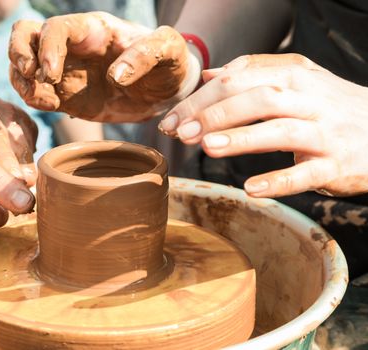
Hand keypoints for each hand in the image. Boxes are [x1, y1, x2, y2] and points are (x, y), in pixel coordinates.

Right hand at [8, 12, 198, 121]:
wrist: (165, 92)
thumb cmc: (168, 64)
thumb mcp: (168, 51)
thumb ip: (146, 55)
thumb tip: (115, 74)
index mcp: (92, 30)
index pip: (55, 28)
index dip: (47, 47)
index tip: (52, 73)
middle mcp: (71, 47)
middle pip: (25, 35)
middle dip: (18, 54)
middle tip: (32, 76)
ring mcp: (65, 71)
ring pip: (23, 65)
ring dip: (22, 81)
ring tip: (43, 100)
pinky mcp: (65, 96)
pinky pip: (36, 93)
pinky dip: (33, 99)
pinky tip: (50, 107)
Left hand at [158, 53, 367, 197]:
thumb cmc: (330, 108)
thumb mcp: (298, 81)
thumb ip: (253, 75)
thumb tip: (208, 74)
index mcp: (296, 75)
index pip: (240, 78)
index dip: (201, 98)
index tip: (171, 119)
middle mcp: (311, 100)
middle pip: (258, 98)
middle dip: (214, 114)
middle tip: (179, 133)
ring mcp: (326, 133)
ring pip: (281, 130)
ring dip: (242, 138)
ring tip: (207, 147)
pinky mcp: (337, 165)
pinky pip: (306, 173)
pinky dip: (279, 181)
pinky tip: (251, 188)